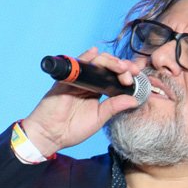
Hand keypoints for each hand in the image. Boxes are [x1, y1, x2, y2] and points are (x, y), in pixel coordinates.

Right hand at [21, 47, 142, 154]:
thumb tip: (134, 99)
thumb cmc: (72, 129)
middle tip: (131, 72)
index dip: (126, 75)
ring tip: (121, 66)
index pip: (114, 77)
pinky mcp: (67, 80)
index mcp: (97, 91)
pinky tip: (94, 53)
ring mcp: (78, 80)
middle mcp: (89, 83)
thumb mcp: (99, 118)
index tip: (136, 78)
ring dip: (110, 62)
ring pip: (95, 63)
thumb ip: (114, 107)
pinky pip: (77, 65)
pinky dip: (86, 57)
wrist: (51, 134)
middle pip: (107, 67)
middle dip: (122, 66)